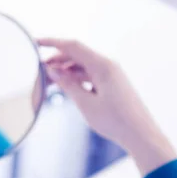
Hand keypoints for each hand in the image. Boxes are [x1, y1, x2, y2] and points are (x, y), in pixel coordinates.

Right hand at [38, 38, 176, 174]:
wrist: (141, 135)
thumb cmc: (116, 121)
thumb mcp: (86, 103)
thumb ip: (68, 85)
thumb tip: (53, 70)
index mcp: (103, 66)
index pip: (73, 46)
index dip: (53, 42)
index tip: (35, 43)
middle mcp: (109, 66)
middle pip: (78, 55)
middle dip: (58, 60)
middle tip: (40, 72)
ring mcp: (113, 75)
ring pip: (84, 67)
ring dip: (67, 71)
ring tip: (50, 81)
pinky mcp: (115, 85)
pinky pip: (92, 76)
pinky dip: (78, 79)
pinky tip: (68, 87)